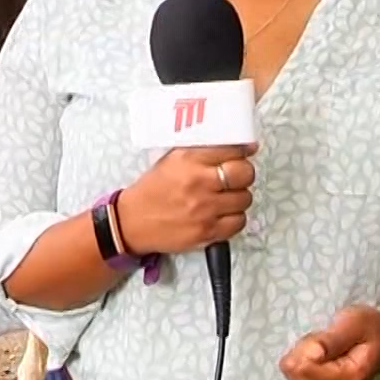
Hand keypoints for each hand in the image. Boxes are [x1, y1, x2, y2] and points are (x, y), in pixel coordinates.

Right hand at [113, 144, 255, 255]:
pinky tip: (221, 214)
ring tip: (224, 198)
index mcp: (188, 160)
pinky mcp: (208, 231)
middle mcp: (198, 182)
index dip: (243, 150)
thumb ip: (200, 152)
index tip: (247, 151)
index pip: (231, 149)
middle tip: (235, 177)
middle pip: (244, 173)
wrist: (133, 222)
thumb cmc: (152, 191)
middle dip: (243, 174)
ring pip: (245, 198)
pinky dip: (234, 218)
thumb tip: (237, 147)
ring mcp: (205, 209)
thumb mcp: (171, 160)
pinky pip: (239, 222)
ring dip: (238, 198)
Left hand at [279, 304, 379, 379]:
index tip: (323, 336)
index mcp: (349, 378)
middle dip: (303, 353)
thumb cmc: (369, 327)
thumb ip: (329, 341)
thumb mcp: (352, 323)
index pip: (305, 368)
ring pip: (295, 378)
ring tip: (323, 346)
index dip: (306, 347)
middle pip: (297, 375)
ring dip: (303, 358)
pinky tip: (318, 356)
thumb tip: (304, 357)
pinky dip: (304, 365)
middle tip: (324, 340)